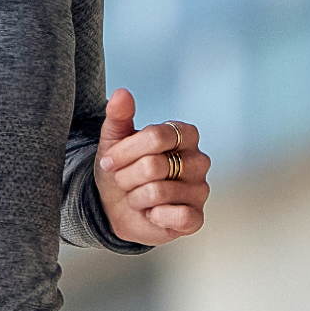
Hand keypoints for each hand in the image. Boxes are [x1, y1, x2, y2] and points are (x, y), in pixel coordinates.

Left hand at [93, 87, 208, 245]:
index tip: (109, 160)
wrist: (116, 207)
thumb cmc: (122, 169)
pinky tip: (152, 213)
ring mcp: (200, 189)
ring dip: (135, 198)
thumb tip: (121, 93)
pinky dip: (155, 216)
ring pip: (158, 192)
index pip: (156, 136)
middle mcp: (199, 160)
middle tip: (124, 181)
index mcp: (184, 134)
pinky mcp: (196, 217)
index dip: (125, 151)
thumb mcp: (113, 140)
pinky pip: (178, 216)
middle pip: (153, 166)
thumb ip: (119, 115)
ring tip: (137, 197)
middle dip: (126, 177)